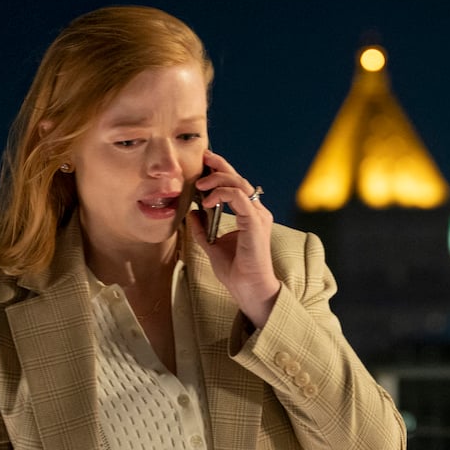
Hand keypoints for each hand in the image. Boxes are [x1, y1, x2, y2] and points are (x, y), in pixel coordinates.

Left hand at [187, 150, 280, 327]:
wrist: (249, 289)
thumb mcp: (211, 246)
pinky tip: (207, 202)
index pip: (237, 185)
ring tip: (200, 185)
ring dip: (218, 180)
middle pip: (239, 179)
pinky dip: (222, 194)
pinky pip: (239, 198)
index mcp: (250, 215)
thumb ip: (202, 229)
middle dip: (220, 166)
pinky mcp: (255, 223)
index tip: (205, 163)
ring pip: (240, 184)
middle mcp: (257, 212)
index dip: (221, 171)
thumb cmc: (236, 271)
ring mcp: (258, 216)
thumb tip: (191, 213)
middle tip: (203, 159)